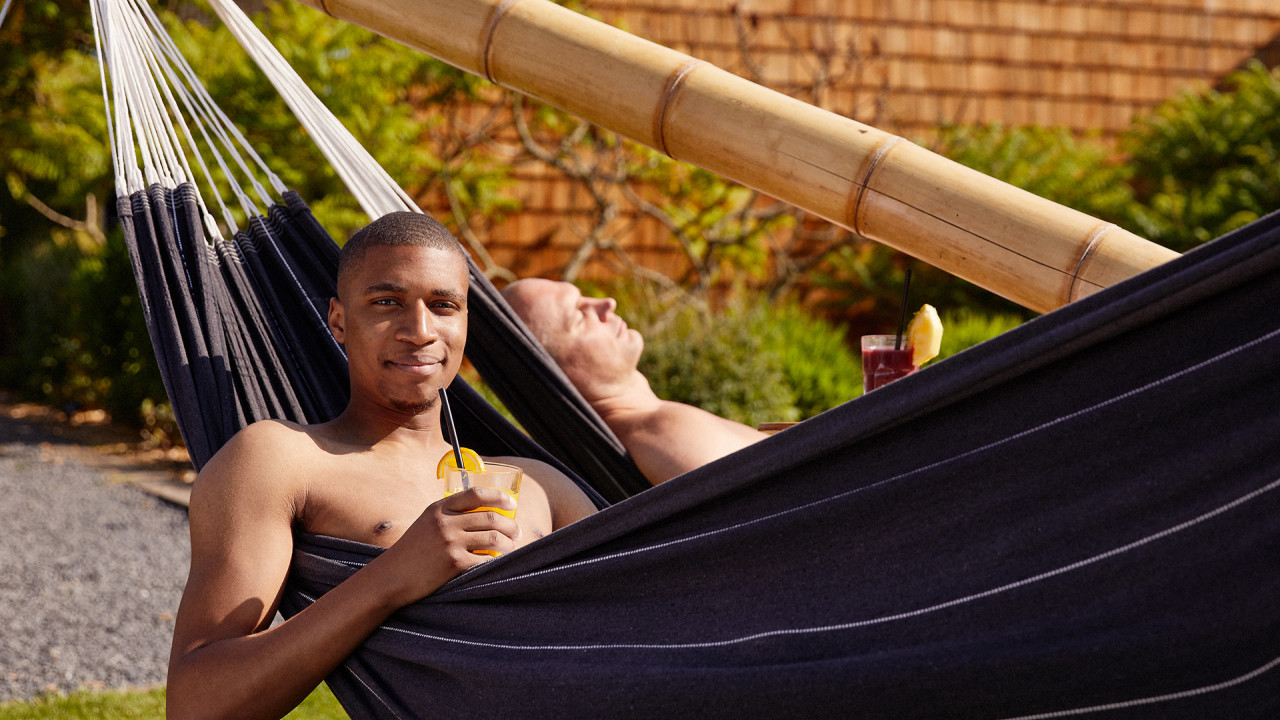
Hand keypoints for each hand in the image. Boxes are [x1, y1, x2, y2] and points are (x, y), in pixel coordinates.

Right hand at [374, 487, 519, 605]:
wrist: (391, 577)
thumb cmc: (410, 552)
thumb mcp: (426, 523)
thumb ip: (449, 516)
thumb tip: (483, 515)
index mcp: (439, 508)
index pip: (476, 494)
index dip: (499, 497)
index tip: (512, 504)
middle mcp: (446, 522)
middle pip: (491, 517)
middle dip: (510, 525)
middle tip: (517, 532)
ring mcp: (450, 543)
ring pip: (494, 538)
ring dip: (509, 544)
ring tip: (511, 548)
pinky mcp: (454, 564)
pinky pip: (485, 560)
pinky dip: (496, 562)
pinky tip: (499, 564)